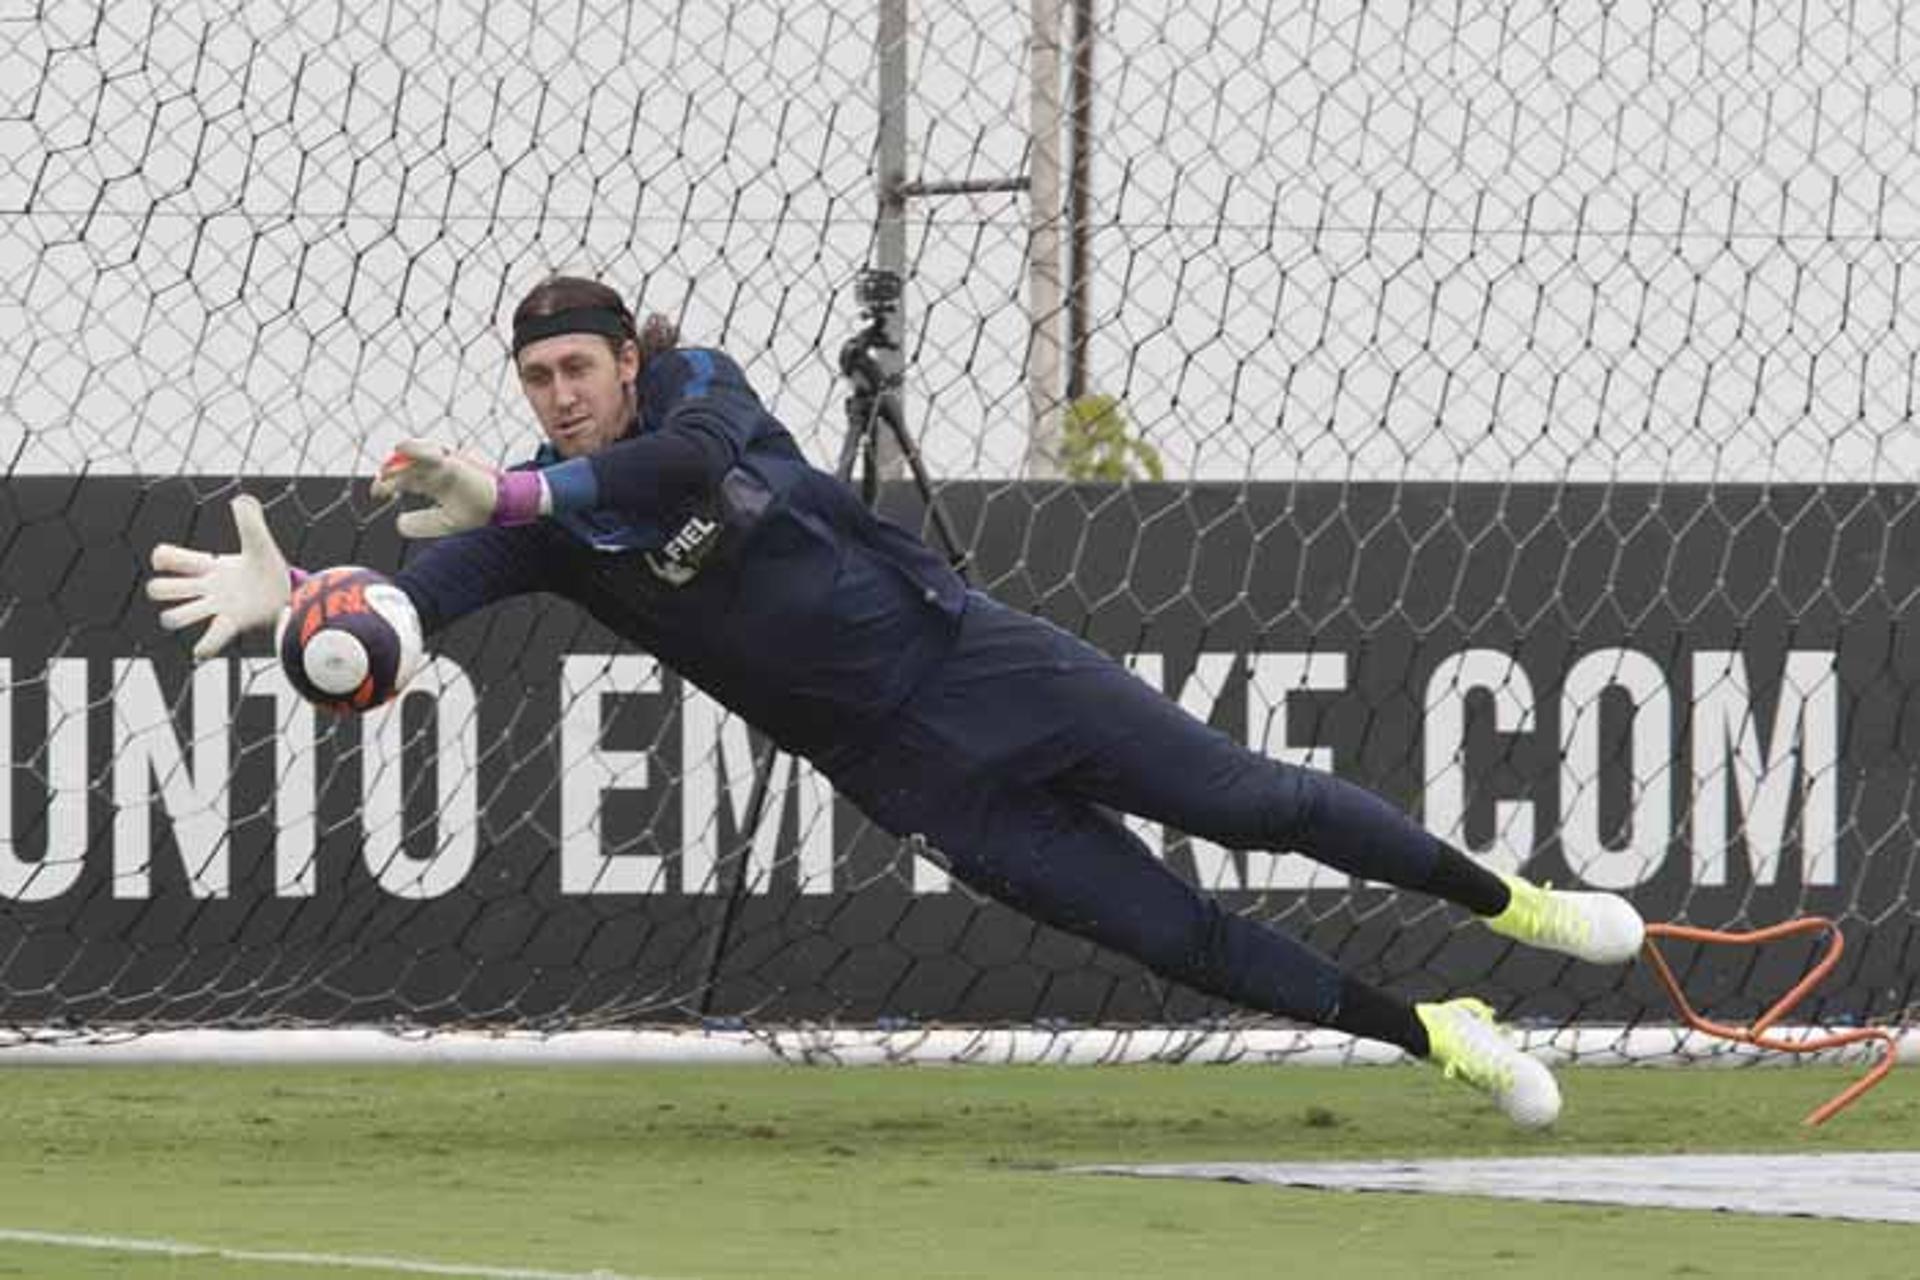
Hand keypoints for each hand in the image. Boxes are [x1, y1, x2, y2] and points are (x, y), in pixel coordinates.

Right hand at [145, 495, 291, 659]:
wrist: (289, 592)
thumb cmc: (268, 567)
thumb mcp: (258, 541)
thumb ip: (250, 521)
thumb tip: (242, 499)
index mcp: (206, 566)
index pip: (168, 559)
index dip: (161, 557)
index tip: (168, 559)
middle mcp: (205, 589)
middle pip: (160, 590)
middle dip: (161, 589)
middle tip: (185, 588)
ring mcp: (215, 608)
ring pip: (175, 617)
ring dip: (176, 617)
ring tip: (186, 616)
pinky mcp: (232, 625)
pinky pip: (211, 639)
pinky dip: (204, 645)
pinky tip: (202, 649)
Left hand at [371, 439, 543, 537]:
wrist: (499, 506)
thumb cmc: (476, 511)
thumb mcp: (444, 523)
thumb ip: (422, 523)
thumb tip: (399, 523)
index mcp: (432, 482)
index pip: (404, 477)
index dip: (388, 483)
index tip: (377, 493)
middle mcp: (435, 470)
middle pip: (404, 464)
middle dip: (389, 472)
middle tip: (380, 483)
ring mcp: (443, 463)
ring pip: (414, 454)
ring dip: (398, 459)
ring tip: (387, 471)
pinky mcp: (452, 462)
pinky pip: (431, 451)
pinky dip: (415, 448)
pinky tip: (402, 450)